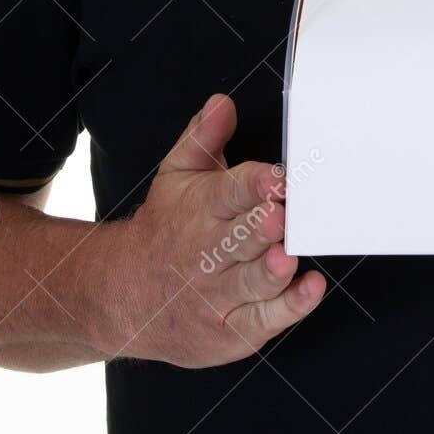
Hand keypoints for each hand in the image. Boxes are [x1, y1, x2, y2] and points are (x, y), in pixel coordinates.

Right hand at [96, 93, 325, 366]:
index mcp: (201, 208)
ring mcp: (220, 293)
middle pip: (243, 238)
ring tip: (287, 257)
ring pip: (252, 280)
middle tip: (283, 216)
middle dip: (263, 227)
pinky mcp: (232, 329)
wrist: (124, 295)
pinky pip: (264, 319)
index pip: (230, 192)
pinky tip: (310, 288)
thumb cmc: (165, 229)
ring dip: (272, 269)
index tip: (278, 177)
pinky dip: (289, 306)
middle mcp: (210, 251)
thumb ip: (203, 139)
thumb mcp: (176, 176)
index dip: (256, 184)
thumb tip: (222, 103)